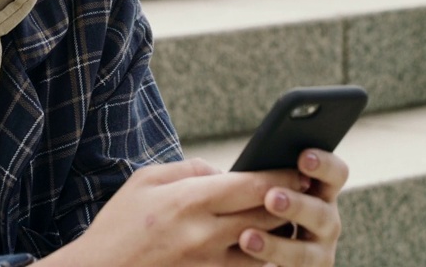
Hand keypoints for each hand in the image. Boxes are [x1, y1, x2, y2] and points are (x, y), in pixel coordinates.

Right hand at [40, 158, 306, 266]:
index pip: (251, 185)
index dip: (281, 176)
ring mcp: (208, 264)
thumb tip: (224, 172)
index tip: (298, 168)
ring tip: (291, 217)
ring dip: (280, 231)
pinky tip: (265, 244)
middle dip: (290, 201)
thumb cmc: (119, 224)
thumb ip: (188, 170)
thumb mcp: (145, 180)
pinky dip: (261, 256)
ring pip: (264, 246)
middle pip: (266, 215)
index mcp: (189, 200)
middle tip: (306, 190)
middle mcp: (205, 234)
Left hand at [237, 149, 349, 266]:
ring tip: (245, 237)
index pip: (334, 174)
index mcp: (318, 190)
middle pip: (323, 213)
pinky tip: (246, 251)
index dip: (324, 164)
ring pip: (304, 252)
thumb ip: (253, 175)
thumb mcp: (254, 187)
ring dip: (276, 244)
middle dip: (297, 205)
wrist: (237, 246)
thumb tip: (220, 169)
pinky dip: (270, 262)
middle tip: (270, 197)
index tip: (303, 157)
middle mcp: (324, 220)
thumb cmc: (248, 206)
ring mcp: (317, 252)